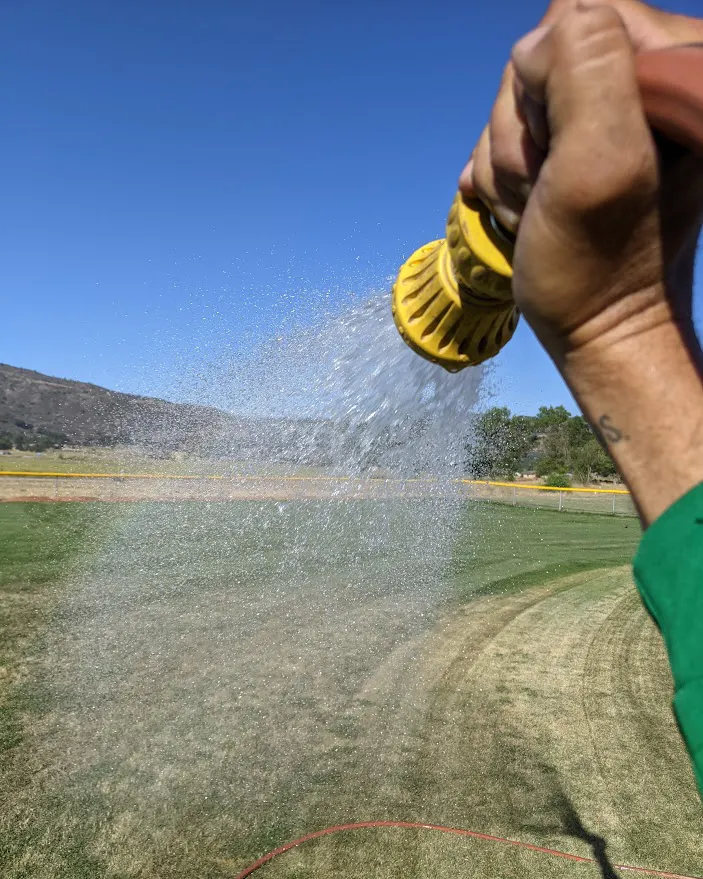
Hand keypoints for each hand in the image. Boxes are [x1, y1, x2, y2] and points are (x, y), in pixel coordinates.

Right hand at [459, 0, 702, 360]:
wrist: (596, 330)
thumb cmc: (596, 265)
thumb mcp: (597, 163)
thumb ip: (584, 69)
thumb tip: (540, 40)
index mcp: (681, 73)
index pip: (582, 18)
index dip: (548, 86)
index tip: (563, 155)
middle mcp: (653, 83)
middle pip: (543, 59)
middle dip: (525, 132)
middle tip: (548, 187)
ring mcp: (613, 115)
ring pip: (520, 98)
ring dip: (512, 159)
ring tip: (539, 205)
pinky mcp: (581, 143)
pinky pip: (513, 128)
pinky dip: (506, 172)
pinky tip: (525, 205)